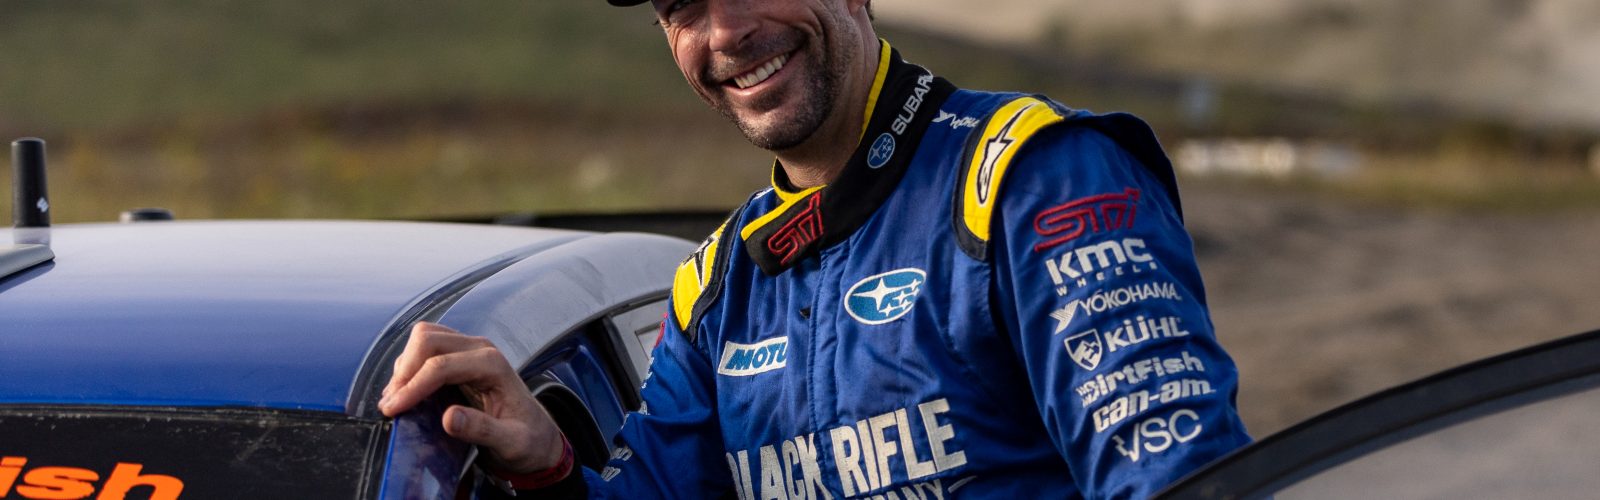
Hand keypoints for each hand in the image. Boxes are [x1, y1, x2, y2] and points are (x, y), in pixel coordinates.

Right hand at [379, 322, 565, 473]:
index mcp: (493, 365)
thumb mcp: (511, 442)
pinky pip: (424, 350)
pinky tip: (405, 395)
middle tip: (391, 405)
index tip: (393, 409)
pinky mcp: (458, 358)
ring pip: (423, 339)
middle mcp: (480, 349)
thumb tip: (448, 418)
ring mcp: (468, 350)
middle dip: (404, 370)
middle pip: (428, 339)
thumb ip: (482, 430)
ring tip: (394, 402)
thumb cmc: (527, 439)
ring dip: (404, 368)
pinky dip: (409, 368)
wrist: (536, 436)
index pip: (442, 365)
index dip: (413, 386)